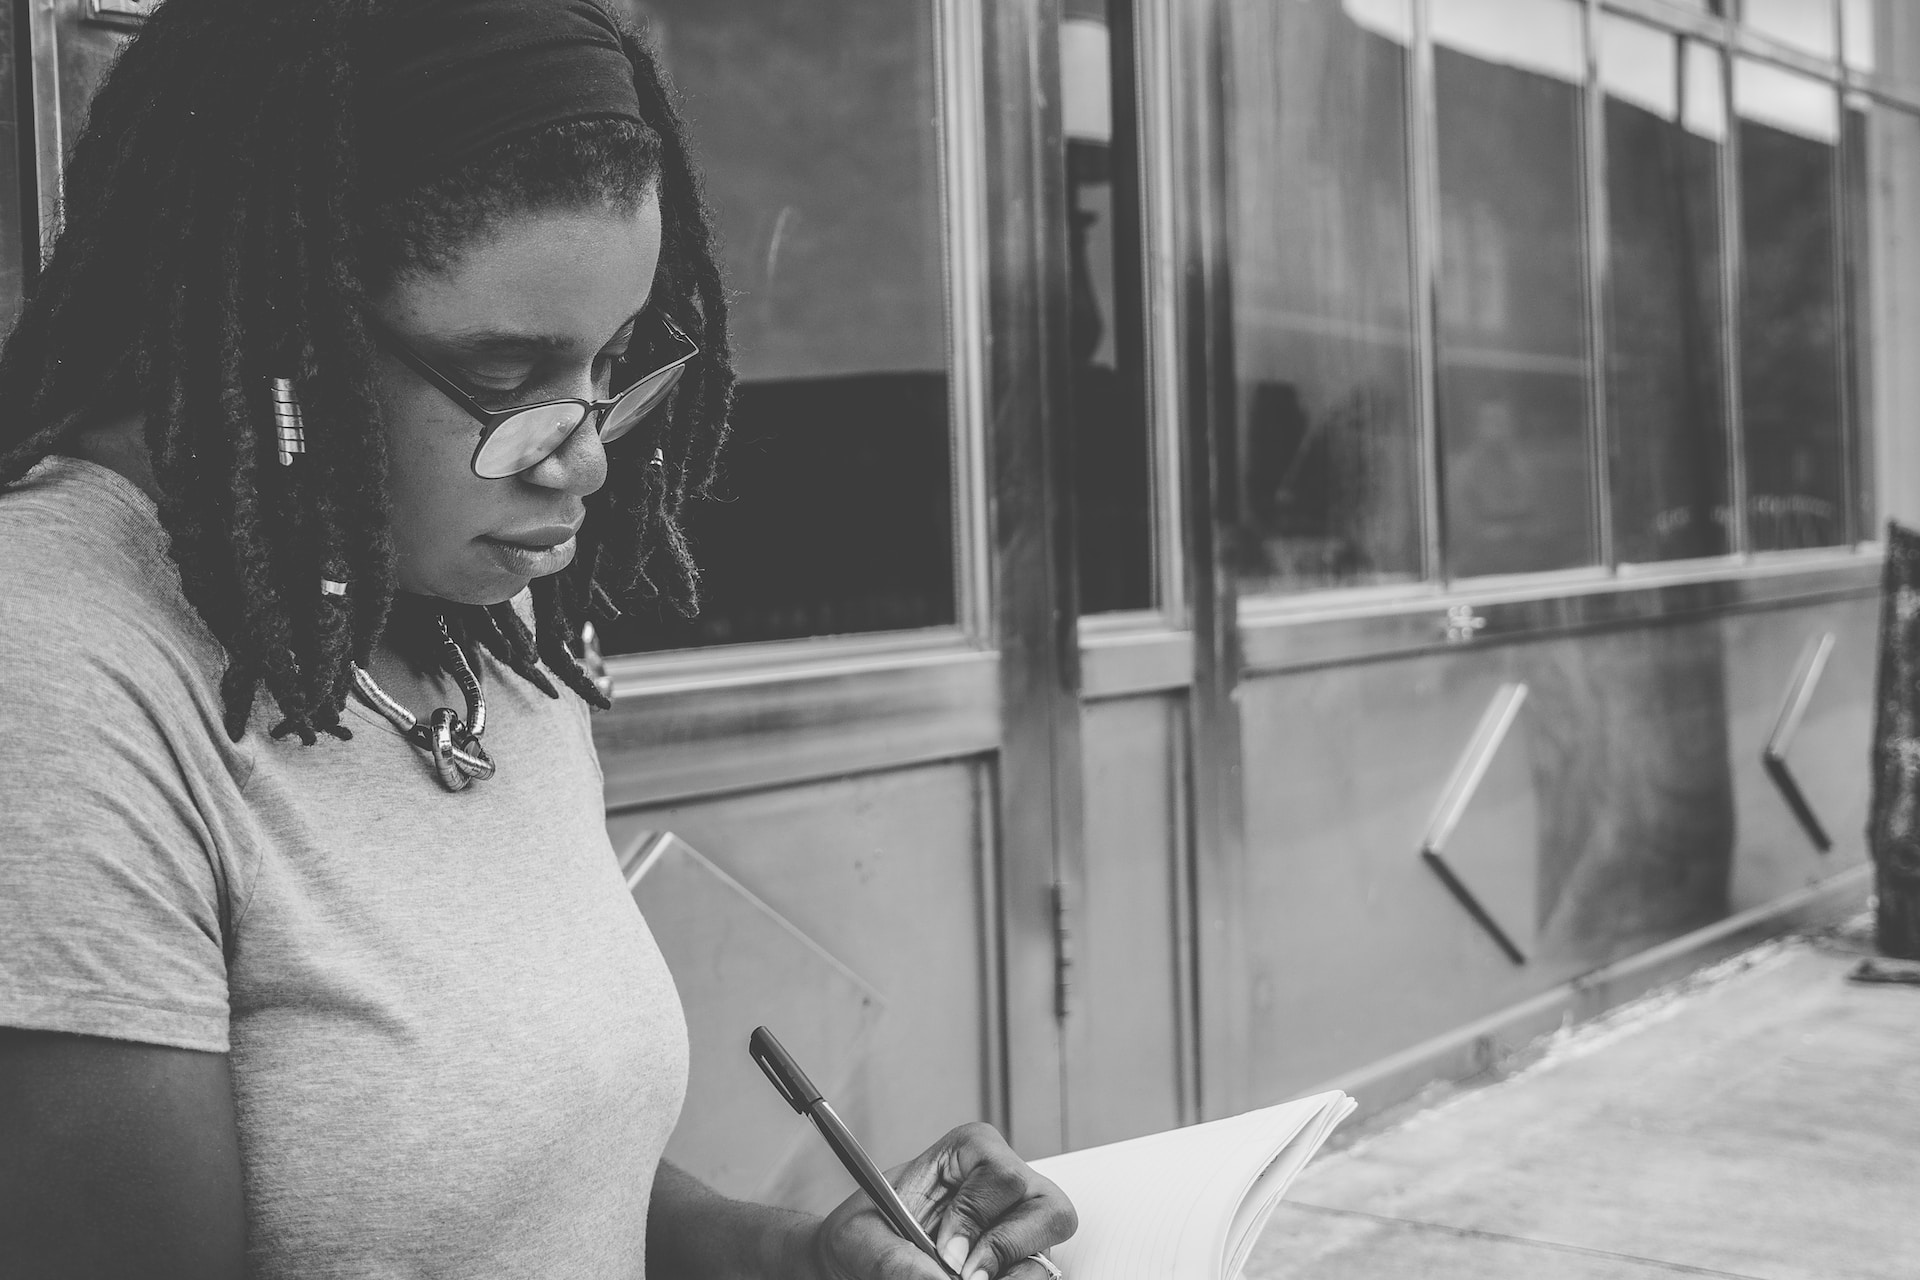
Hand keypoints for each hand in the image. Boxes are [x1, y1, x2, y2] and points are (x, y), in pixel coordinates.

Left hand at [811, 1121, 1075, 1279]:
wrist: (859, 1266)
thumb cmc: (864, 1236)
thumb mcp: (859, 1238)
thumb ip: (892, 1258)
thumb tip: (937, 1279)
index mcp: (969, 1154)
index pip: (1001, 1173)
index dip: (977, 1215)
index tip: (946, 1252)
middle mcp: (1005, 1190)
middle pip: (1049, 1210)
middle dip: (1006, 1250)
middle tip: (966, 1277)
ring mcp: (1020, 1232)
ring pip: (1048, 1256)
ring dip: (1012, 1278)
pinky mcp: (1020, 1268)